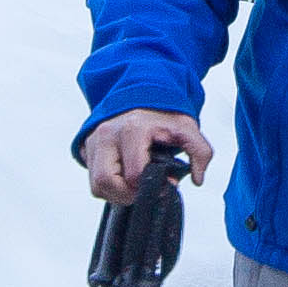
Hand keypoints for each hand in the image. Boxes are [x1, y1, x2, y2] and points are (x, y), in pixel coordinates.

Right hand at [82, 109, 211, 200]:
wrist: (140, 91)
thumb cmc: (161, 112)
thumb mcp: (187, 128)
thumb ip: (200, 152)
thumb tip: (197, 178)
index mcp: (132, 129)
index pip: (133, 174)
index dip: (150, 186)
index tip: (164, 182)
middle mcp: (108, 134)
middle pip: (106, 182)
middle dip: (127, 195)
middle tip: (144, 190)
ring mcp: (94, 141)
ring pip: (96, 185)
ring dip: (116, 194)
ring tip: (134, 186)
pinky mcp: (87, 147)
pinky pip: (92, 180)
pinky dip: (108, 187)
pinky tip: (124, 178)